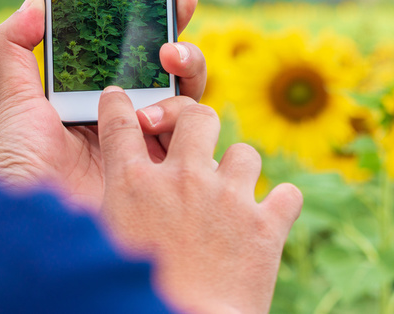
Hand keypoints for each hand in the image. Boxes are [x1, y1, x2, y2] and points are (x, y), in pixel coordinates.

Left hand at [0, 0, 206, 211]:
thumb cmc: (21, 169)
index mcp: (101, 95)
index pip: (136, 49)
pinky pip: (198, 133)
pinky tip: (154, 121)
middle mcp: (133, 115)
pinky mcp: (173, 167)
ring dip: (184, 76)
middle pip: (173, 67)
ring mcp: (156, 141)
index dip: (158, 18)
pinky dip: (185, 118)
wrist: (39, 230)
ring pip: (192, 95)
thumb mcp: (13, 103)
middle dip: (182, 41)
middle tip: (173, 29)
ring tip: (162, 73)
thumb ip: (15, 48)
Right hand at [97, 88, 302, 313]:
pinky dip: (280, 205)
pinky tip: (270, 217)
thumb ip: (113, 210)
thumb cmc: (136, 297)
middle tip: (197, 139)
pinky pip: (287, 193)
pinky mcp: (266, 225)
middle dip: (196, 121)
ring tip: (233, 195)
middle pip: (197, 115)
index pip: (119, 124)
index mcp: (133, 186)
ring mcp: (228, 198)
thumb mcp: (107, 246)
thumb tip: (106, 195)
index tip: (120, 99)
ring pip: (246, 152)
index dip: (117, 105)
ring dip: (240, 170)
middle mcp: (182, 180)